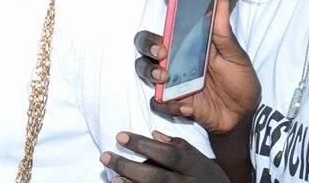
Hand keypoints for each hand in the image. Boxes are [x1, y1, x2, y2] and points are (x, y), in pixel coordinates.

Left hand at [100, 131, 228, 182]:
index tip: (119, 135)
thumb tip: (154, 134)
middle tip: (104, 156)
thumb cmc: (205, 176)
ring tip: (112, 177)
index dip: (143, 145)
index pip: (168, 155)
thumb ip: (177, 145)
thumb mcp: (198, 158)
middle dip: (127, 167)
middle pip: (155, 177)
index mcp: (195, 168)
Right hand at [134, 0, 259, 133]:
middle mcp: (174, 58)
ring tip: (166, 78)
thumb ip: (225, 34)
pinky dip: (167, 104)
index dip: (168, 0)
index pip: (172, 19)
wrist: (242, 118)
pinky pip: (157, 101)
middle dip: (147, 44)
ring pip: (143, 68)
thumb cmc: (240, 83)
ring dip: (149, 72)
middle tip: (161, 52)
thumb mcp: (237, 58)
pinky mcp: (171, 102)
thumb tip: (221, 0)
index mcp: (189, 43)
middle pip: (146, 43)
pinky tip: (186, 107)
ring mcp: (170, 80)